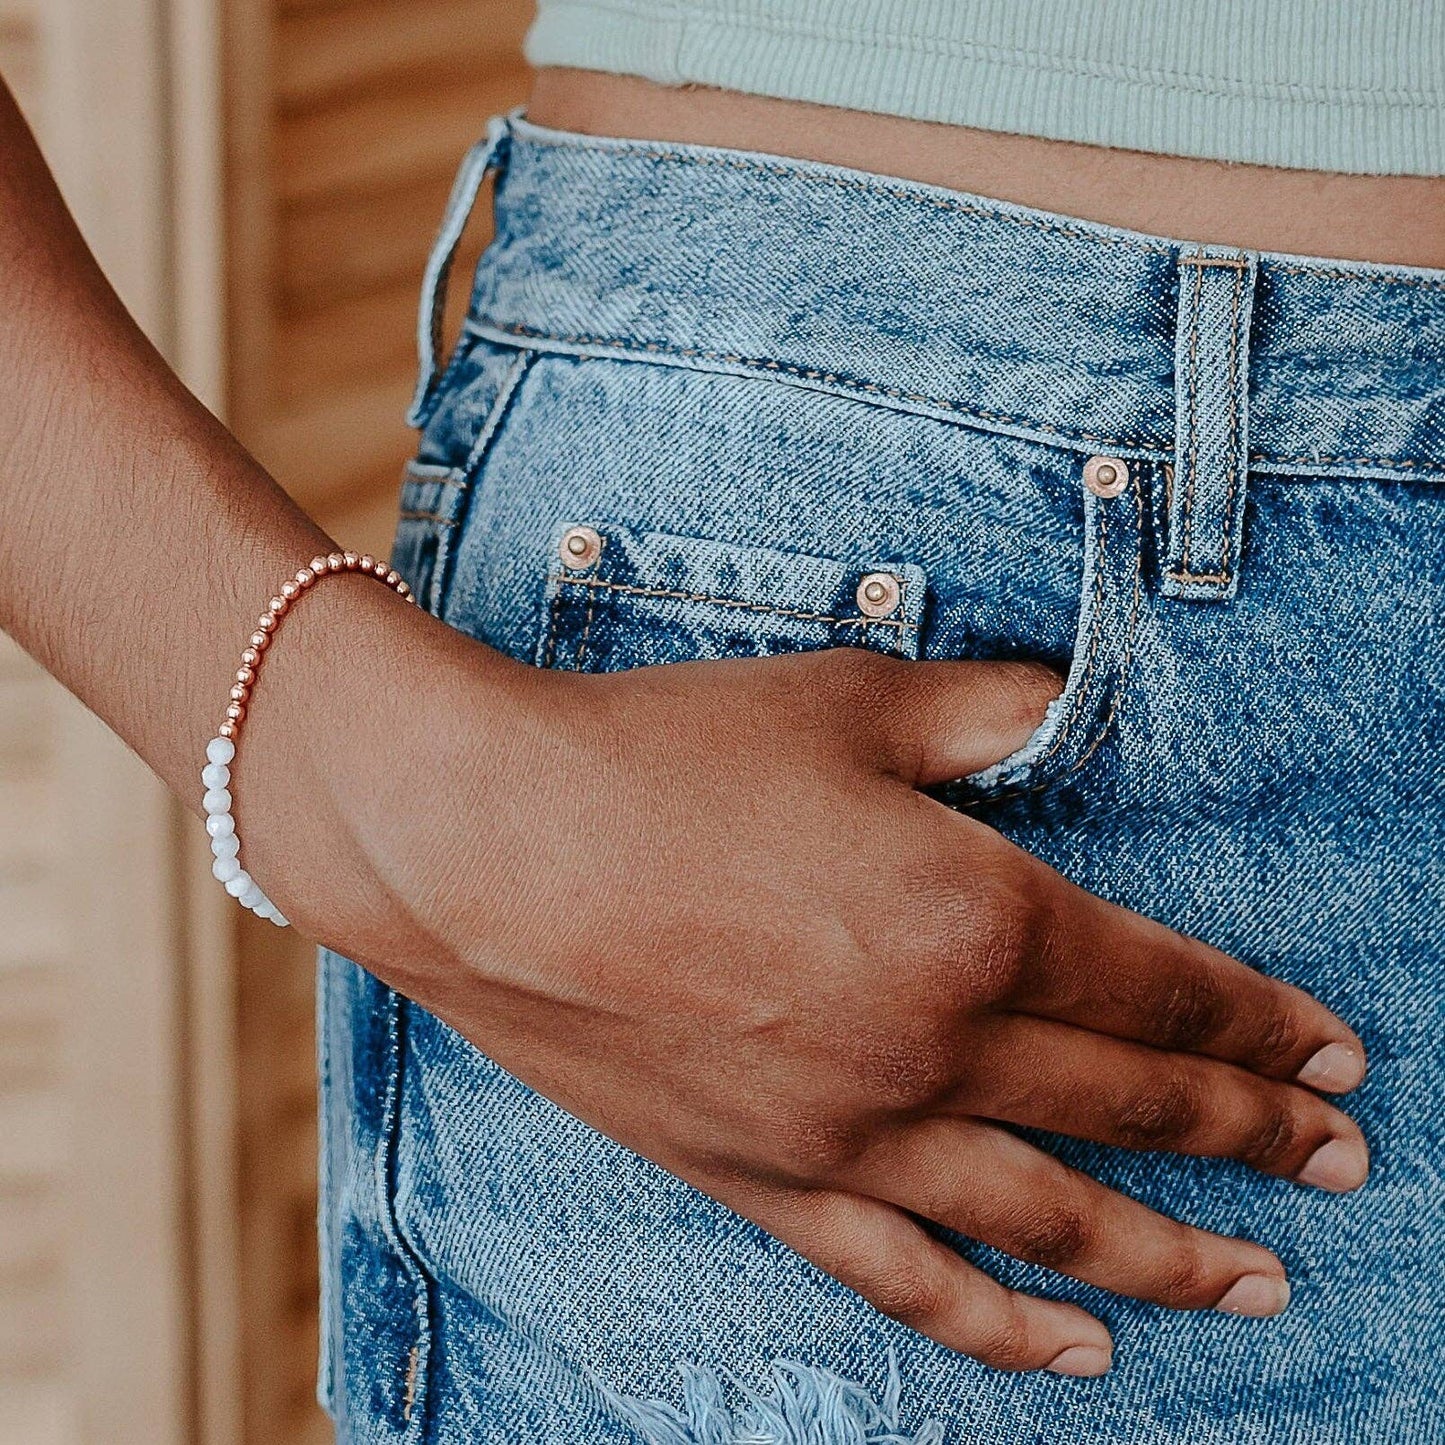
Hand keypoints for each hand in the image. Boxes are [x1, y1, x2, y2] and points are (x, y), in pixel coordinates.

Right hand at [311, 628, 1367, 1377]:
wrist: (485, 845)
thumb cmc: (664, 756)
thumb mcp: (846, 702)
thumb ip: (983, 713)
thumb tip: (1066, 709)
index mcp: (974, 916)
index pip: (1163, 987)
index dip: (1262, 1022)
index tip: (1334, 1053)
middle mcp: (935, 1044)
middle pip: (1137, 1105)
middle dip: (1256, 1132)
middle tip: (1341, 1158)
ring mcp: (854, 1134)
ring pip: (1056, 1220)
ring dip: (1177, 1256)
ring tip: (1266, 1285)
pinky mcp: (769, 1181)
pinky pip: (912, 1281)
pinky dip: (1004, 1331)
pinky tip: (1079, 1354)